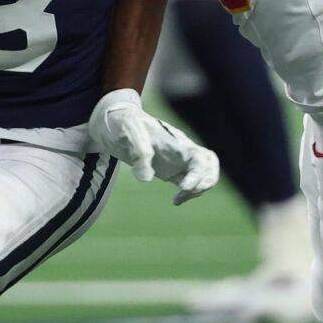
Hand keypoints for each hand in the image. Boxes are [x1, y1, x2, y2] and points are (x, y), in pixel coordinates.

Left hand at [88, 88, 219, 204]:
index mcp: (173, 141)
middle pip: (210, 163)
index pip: (197, 156)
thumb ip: (139, 152)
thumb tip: (146, 178)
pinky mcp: (170, 169)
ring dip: (198, 189)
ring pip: (203, 173)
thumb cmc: (122, 122)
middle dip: (206, 181)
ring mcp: (176, 159)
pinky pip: (189, 181)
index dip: (198, 173)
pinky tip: (176, 201)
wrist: (113, 121)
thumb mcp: (127, 130)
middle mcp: (180, 150)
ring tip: (178, 198)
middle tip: (186, 191)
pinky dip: (189, 193)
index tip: (184, 187)